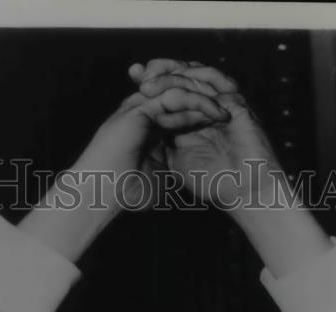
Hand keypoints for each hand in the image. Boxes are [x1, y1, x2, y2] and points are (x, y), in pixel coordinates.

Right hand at [19, 72, 229, 258]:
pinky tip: (216, 113)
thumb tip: (195, 186)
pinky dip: (197, 102)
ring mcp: (141, 108)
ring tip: (228, 112)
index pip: (179, 114)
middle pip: (181, 97)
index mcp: (147, 130)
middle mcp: (143, 114)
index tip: (225, 129)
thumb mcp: (160, 183)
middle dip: (208, 103)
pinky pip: (175, 96)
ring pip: (180, 92)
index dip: (203, 118)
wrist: (101, 195)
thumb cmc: (125, 194)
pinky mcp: (141, 107)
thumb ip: (175, 175)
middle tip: (233, 111)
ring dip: (206, 100)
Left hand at [134, 58, 330, 276]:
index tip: (133, 75)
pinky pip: (216, 87)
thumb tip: (143, 125)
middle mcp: (207, 105)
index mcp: (192, 116)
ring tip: (152, 81)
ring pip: (198, 75)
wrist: (242, 193)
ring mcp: (222, 103)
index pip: (172, 88)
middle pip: (184, 74)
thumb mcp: (177, 161)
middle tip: (140, 73)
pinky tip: (179, 87)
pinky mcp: (235, 106)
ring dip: (174, 75)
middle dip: (161, 70)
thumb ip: (163, 141)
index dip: (154, 79)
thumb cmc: (213, 183)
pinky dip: (197, 85)